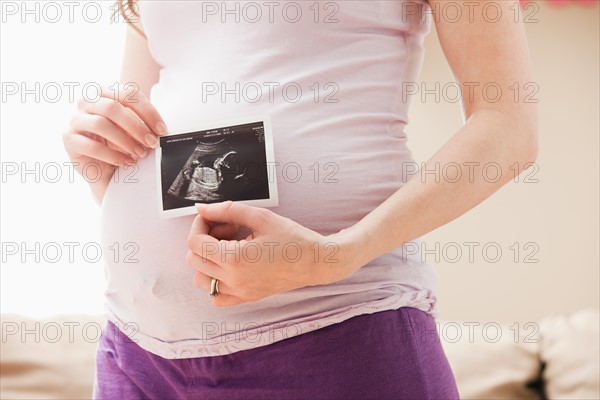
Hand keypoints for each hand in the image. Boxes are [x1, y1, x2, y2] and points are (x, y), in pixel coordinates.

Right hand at [62, 84, 167, 182]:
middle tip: (151, 143)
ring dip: (125, 141)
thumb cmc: (120, 142)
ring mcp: (75, 119)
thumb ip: (143, 122)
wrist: (103, 167)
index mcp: (104, 92)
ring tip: (140, 153)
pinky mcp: (68, 139)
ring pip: (101, 124)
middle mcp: (86, 101)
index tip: (162, 130)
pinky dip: (113, 156)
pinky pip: (92, 146)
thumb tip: (160, 129)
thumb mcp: (133, 129)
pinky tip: (126, 162)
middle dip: (136, 127)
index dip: (148, 112)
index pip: (128, 94)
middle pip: (112, 107)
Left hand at [186, 201, 355, 306]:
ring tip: (229, 248)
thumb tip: (202, 209)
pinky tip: (232, 266)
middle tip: (227, 230)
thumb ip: (228, 210)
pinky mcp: (246, 298)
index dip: (199, 225)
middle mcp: (233, 280)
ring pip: (201, 280)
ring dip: (207, 261)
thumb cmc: (293, 238)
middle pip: (194, 260)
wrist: (316, 261)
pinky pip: (216, 296)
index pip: (194, 243)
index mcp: (234, 258)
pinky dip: (216, 281)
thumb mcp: (261, 217)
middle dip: (204, 240)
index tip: (213, 217)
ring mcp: (239, 292)